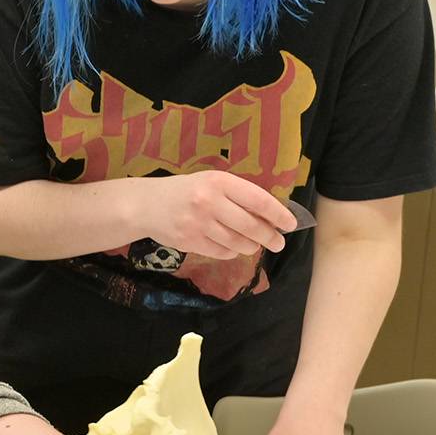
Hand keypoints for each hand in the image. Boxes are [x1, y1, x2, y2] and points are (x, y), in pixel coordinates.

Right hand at [132, 171, 297, 259]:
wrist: (145, 204)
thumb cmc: (184, 191)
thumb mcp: (210, 182)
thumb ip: (236, 195)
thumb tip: (270, 215)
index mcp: (218, 182)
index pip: (257, 200)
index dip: (278, 214)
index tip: (290, 224)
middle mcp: (209, 202)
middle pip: (250, 226)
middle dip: (270, 237)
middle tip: (278, 242)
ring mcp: (198, 223)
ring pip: (238, 242)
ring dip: (252, 246)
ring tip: (255, 245)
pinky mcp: (190, 242)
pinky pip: (222, 252)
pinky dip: (232, 252)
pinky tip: (232, 247)